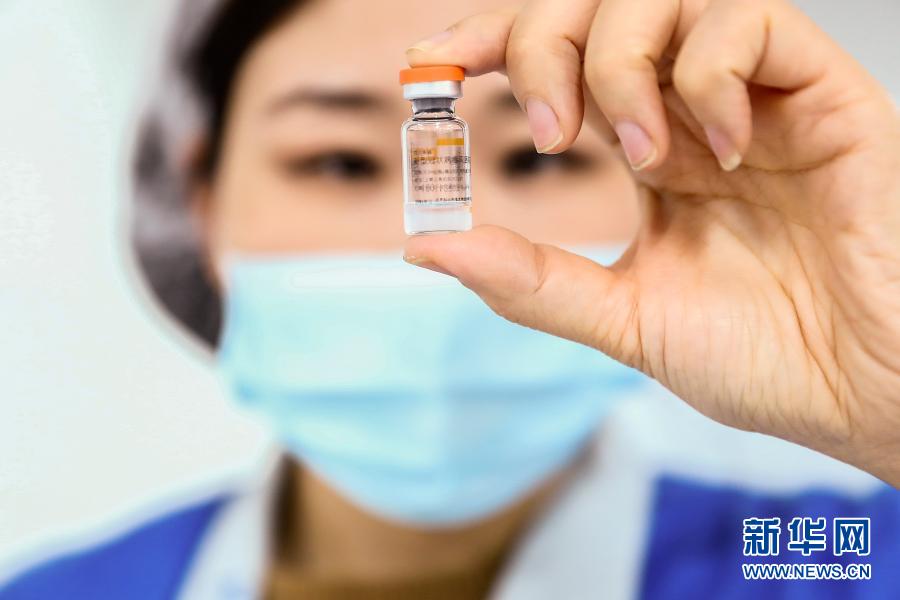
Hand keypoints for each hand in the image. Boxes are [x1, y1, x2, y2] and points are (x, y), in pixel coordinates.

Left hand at [403, 0, 899, 484]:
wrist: (867, 395)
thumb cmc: (765, 359)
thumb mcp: (625, 319)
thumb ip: (530, 281)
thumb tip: (426, 246)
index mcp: (647, 155)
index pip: (559, 62)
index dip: (494, 42)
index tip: (433, 63)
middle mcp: (691, 114)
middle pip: (598, 10)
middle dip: (544, 43)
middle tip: (546, 130)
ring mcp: (754, 99)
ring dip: (624, 62)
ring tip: (640, 154)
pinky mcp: (822, 96)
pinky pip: (754, 23)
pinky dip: (713, 72)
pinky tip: (722, 148)